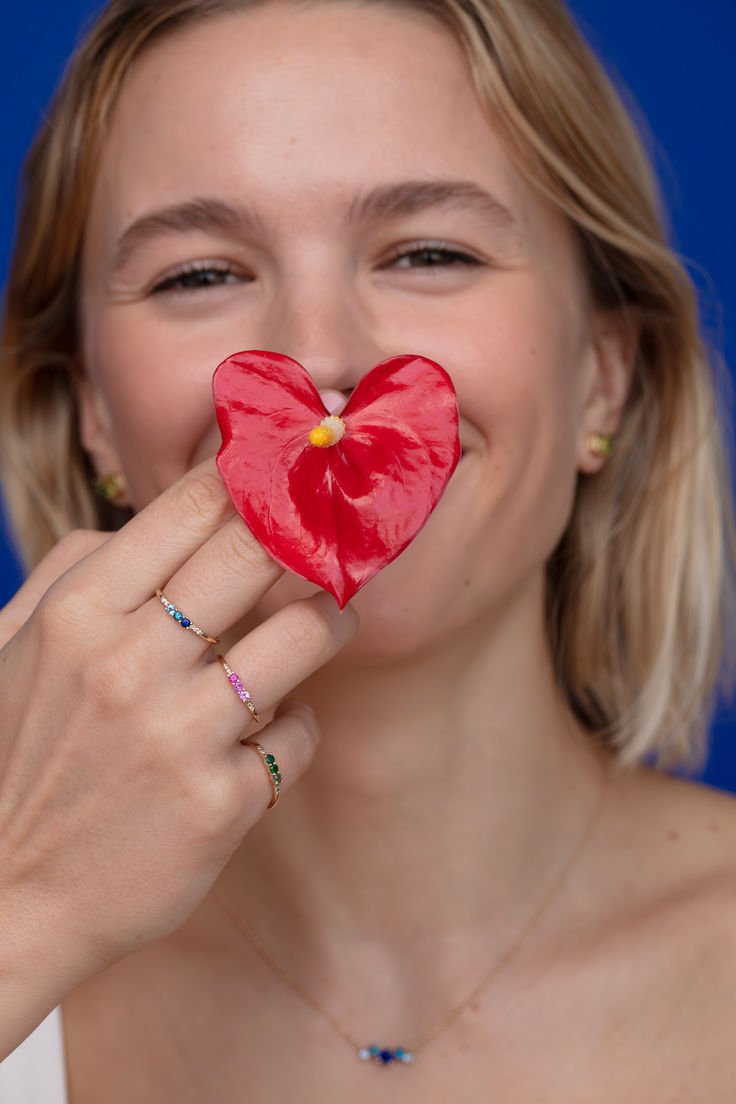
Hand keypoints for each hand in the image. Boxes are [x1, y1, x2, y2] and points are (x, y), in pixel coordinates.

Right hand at [0, 460, 356, 1054]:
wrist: (4, 900)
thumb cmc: (12, 760)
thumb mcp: (9, 650)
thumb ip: (69, 573)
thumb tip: (143, 525)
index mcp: (78, 616)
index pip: (188, 511)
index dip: (249, 481)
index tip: (285, 472)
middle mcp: (132, 664)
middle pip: (257, 554)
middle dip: (305, 535)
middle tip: (330, 536)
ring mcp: (182, 735)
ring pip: (305, 636)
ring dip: (328, 621)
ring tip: (330, 621)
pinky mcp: (223, 802)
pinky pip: (298, 733)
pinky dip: (294, 726)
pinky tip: (270, 732)